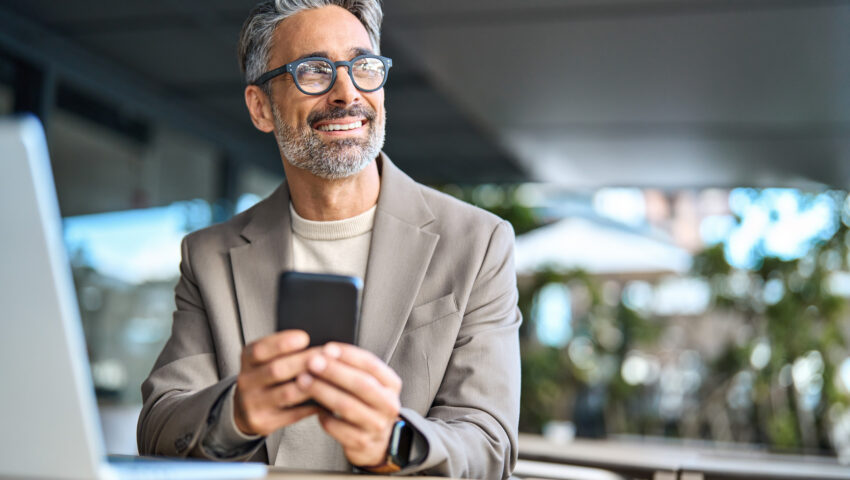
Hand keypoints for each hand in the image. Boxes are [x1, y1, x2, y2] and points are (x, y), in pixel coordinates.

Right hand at [233, 330, 320, 435]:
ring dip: (312, 384)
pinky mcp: (264, 422)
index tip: (304, 337)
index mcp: (248, 359)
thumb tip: (317, 346)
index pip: (260, 349)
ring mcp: (253, 404)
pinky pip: (293, 414)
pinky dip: (312, 406)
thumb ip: (284, 351)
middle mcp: (246, 381)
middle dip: (304, 362)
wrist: (246, 408)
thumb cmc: (266, 376)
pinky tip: (326, 398)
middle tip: (326, 356)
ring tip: (330, 377)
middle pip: (276, 370)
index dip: (282, 343)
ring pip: (287, 393)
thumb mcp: (266, 358)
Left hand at [296, 343, 402, 466]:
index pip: (371, 365)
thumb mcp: (371, 384)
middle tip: (312, 362)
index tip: (328, 348)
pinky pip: (337, 427)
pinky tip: (315, 408)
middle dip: (334, 371)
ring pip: (346, 406)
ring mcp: (376, 425)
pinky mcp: (361, 442)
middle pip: (360, 385)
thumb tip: (326, 352)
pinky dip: (323, 416)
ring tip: (304, 381)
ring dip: (322, 391)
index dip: (348, 355)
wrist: (376, 441)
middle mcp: (388, 405)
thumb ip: (355, 369)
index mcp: (391, 385)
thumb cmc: (368, 405)